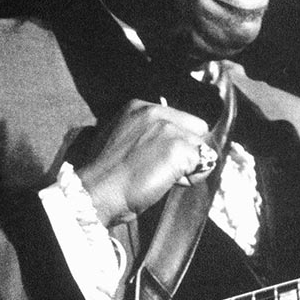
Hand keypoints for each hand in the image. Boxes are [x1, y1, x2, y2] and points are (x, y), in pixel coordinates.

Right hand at [76, 100, 215, 225]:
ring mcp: (168, 128)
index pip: (178, 119)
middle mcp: (155, 111)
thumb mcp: (121, 139)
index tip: (151, 159)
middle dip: (185, 150)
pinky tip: (166, 183)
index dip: (172, 142)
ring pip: (200, 146)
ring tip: (159, 177)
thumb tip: (166, 143)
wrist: (96, 193)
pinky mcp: (178, 147)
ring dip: (187, 166)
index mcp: (139, 107)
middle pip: (196, 128)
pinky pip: (203, 163)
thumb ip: (145, 133)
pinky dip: (191, 178)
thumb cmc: (105, 177)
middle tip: (159, 169)